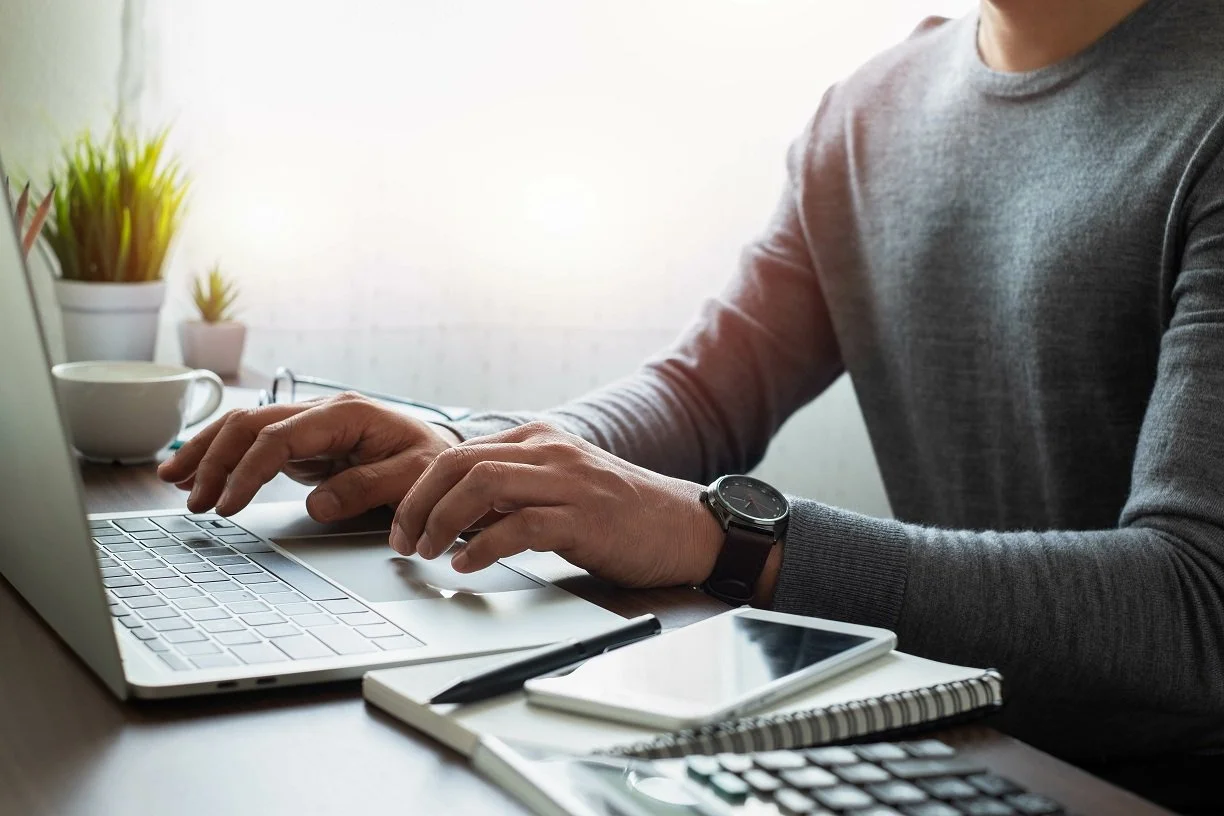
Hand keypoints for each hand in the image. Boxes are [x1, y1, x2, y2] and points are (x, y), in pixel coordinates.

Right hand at [157, 392, 457, 521]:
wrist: (450, 461)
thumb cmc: (435, 467)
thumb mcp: (414, 478)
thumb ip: (368, 488)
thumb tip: (318, 504)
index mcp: (347, 414)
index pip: (279, 438)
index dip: (247, 471)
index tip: (228, 505)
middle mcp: (323, 412)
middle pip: (251, 424)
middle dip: (214, 458)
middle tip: (191, 499)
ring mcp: (312, 426)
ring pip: (245, 427)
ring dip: (208, 452)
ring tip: (173, 480)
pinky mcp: (308, 444)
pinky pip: (256, 444)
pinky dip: (224, 457)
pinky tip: (198, 474)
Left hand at [389, 422, 725, 588]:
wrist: (688, 528)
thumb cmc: (624, 515)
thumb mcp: (561, 489)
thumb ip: (514, 493)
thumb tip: (455, 517)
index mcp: (540, 440)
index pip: (459, 452)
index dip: (420, 489)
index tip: (403, 523)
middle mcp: (550, 452)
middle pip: (460, 463)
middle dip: (420, 504)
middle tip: (404, 540)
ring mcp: (569, 482)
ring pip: (482, 485)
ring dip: (442, 522)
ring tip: (428, 552)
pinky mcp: (584, 519)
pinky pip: (519, 526)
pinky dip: (483, 546)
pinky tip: (467, 565)